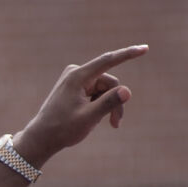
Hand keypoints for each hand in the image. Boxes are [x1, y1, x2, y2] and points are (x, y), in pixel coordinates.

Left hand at [14, 45, 147, 167]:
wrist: (42, 138)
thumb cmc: (62, 129)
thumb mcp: (88, 118)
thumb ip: (108, 104)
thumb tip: (127, 91)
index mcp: (78, 77)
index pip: (108, 60)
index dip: (128, 54)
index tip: (145, 48)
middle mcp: (77, 73)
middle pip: (110, 83)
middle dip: (115, 101)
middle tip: (116, 124)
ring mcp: (76, 79)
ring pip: (105, 89)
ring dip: (108, 106)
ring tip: (107, 124)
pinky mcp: (77, 86)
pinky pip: (97, 93)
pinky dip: (99, 105)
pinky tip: (92, 119)